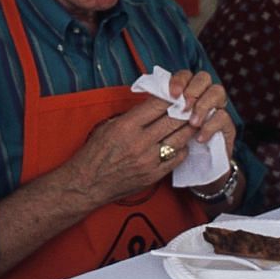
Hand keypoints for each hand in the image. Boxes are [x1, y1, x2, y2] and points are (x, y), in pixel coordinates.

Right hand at [62, 97, 192, 207]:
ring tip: (191, 123)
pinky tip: (181, 143)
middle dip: (185, 112)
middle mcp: (140, 142)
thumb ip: (132, 116)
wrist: (88, 183)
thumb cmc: (95, 153)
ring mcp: (149, 160)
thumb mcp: (109, 126)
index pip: (158, 105)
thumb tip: (154, 106)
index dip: (172, 98)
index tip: (178, 95)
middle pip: (173, 120)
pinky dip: (183, 148)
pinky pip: (178, 158)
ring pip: (180, 138)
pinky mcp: (154, 175)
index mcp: (126, 126)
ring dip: (188, 129)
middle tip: (190, 107)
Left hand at [165, 68, 236, 190]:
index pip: (185, 75)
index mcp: (186, 92)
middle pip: (203, 78)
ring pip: (217, 92)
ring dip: (203, 105)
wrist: (196, 169)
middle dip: (193, 90)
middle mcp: (203, 96)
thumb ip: (159, 110)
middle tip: (184, 106)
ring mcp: (216, 109)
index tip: (172, 93)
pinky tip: (199, 138)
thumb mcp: (160, 128)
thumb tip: (152, 96)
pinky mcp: (227, 126)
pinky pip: (223, 117)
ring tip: (192, 123)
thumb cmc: (173, 147)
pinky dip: (210, 126)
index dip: (179, 80)